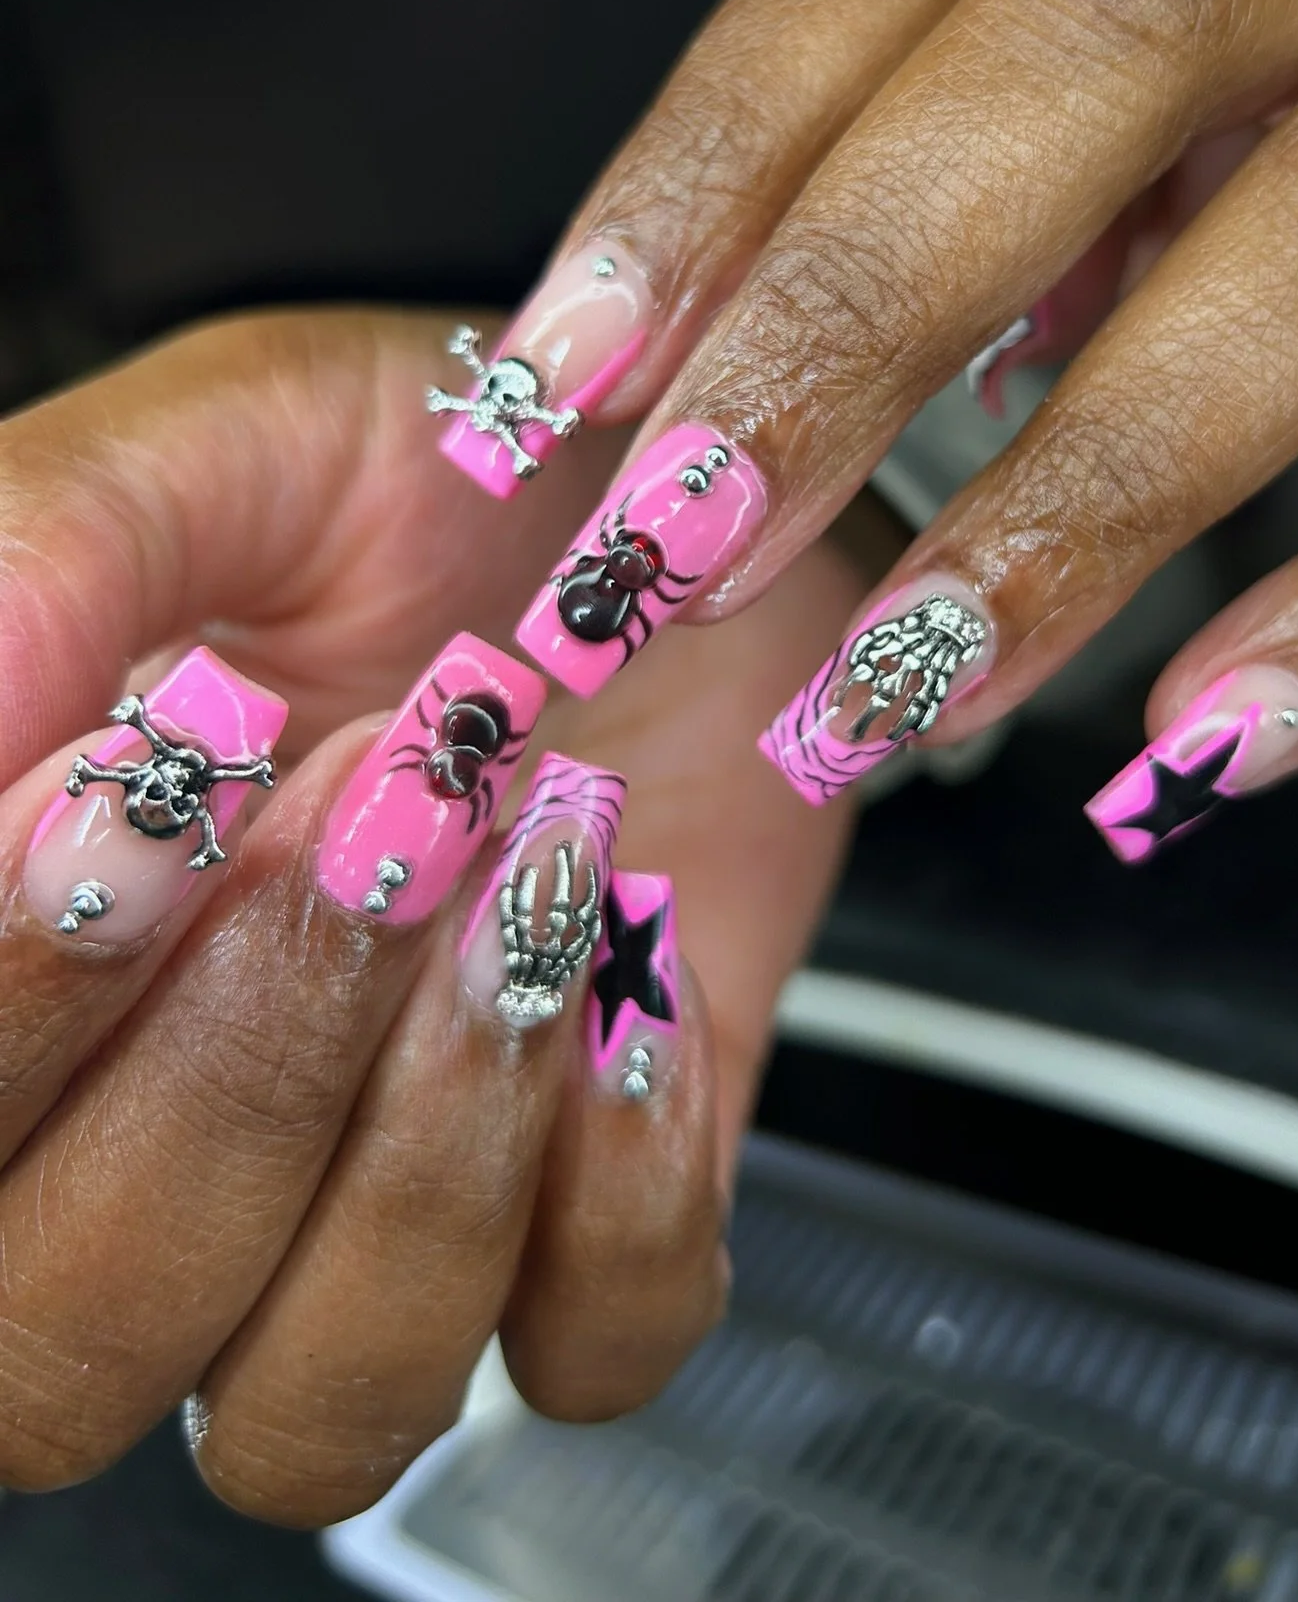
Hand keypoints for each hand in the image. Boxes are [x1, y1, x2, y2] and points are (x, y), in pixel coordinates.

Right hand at [0, 308, 858, 1518]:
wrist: (667, 517)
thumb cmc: (409, 483)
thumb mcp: (211, 456)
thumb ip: (46, 573)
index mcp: (25, 981)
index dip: (14, 1012)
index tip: (147, 795)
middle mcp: (157, 1155)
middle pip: (69, 1349)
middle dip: (230, 1081)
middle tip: (378, 813)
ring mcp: (376, 1214)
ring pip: (317, 1405)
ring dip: (428, 1148)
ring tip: (522, 872)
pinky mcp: (590, 1216)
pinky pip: (582, 1353)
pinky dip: (622, 1197)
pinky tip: (634, 991)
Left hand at [478, 0, 1297, 851]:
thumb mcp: (1142, 102)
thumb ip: (965, 190)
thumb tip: (742, 358)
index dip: (720, 152)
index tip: (566, 379)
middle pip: (1097, 34)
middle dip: (864, 305)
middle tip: (686, 540)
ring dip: (1090, 485)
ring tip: (910, 685)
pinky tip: (1200, 738)